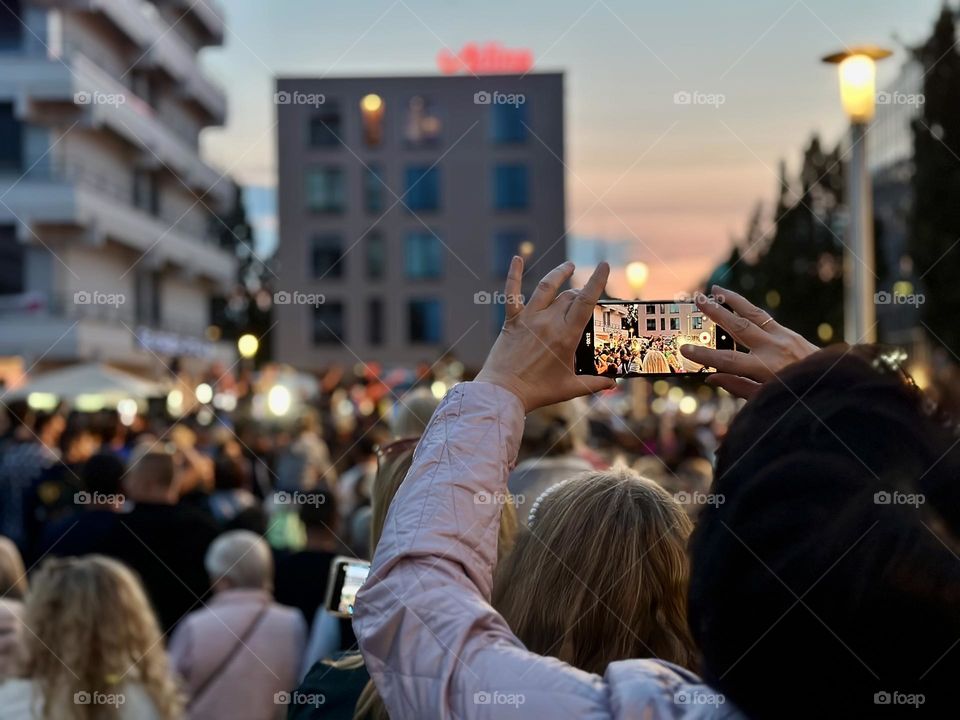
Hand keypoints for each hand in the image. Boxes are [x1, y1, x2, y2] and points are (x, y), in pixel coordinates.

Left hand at [476, 258, 615, 411]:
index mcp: (566, 336)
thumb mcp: (570, 388)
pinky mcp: (512, 321)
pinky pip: (512, 293)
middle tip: (585, 295)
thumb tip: (613, 383)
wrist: (503, 392)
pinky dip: (514, 274)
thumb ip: (594, 383)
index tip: (604, 265)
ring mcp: (529, 319)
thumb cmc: (537, 392)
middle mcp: (548, 322)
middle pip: (570, 296)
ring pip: (547, 287)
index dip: (597, 281)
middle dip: (580, 291)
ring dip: (559, 274)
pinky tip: (517, 258)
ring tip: (569, 267)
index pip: (586, 302)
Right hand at [680, 285, 817, 399]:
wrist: (834, 386)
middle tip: (697, 299)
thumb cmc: (796, 398)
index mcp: (766, 370)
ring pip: (754, 314)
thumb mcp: (765, 399)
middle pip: (739, 327)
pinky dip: (748, 309)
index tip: (684, 348)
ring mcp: (784, 338)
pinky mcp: (791, 333)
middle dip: (716, 312)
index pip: (728, 360)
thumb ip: (737, 387)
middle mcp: (775, 349)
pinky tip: (736, 304)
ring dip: (733, 300)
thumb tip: (711, 376)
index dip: (704, 355)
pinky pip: (765, 317)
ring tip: (716, 290)